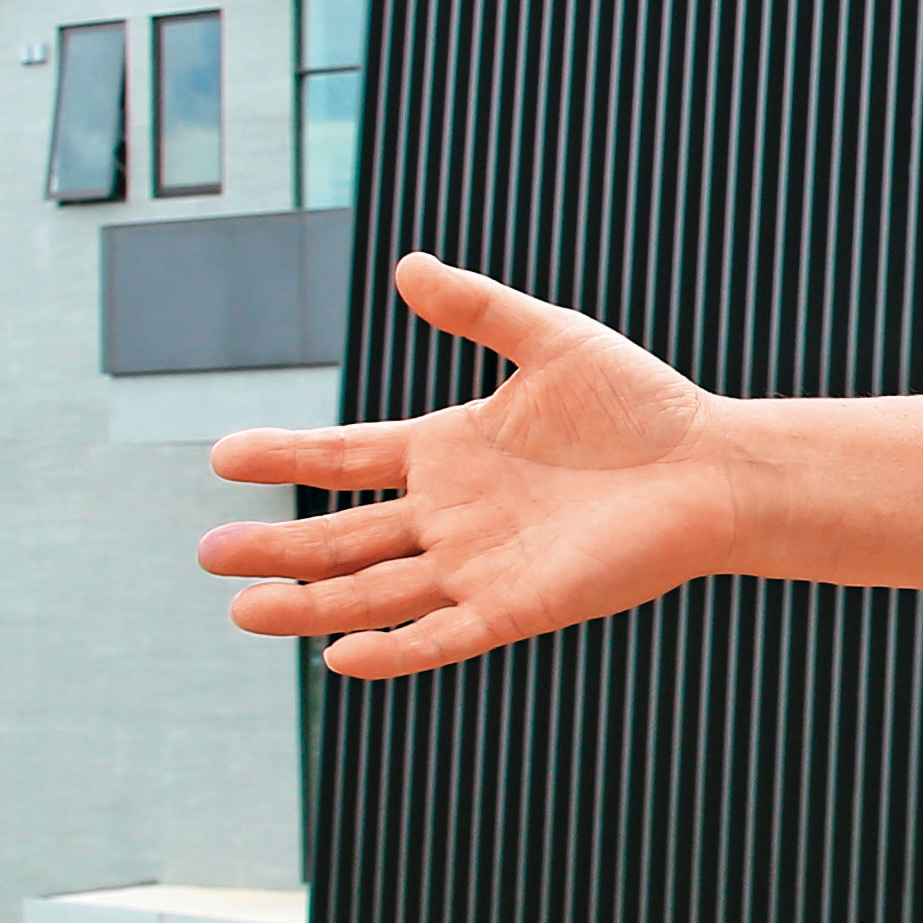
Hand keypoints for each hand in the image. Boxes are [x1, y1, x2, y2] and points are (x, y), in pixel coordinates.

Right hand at [195, 254, 745, 677]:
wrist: (714, 468)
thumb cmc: (642, 406)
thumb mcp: (550, 341)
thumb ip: (478, 308)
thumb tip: (407, 266)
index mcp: (448, 450)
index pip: (345, 455)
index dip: (285, 455)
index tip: (222, 456)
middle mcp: (451, 514)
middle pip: (343, 536)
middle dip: (276, 546)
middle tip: (209, 551)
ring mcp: (479, 564)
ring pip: (374, 592)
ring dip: (310, 605)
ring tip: (241, 610)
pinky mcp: (518, 607)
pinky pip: (443, 635)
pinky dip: (394, 648)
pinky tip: (340, 656)